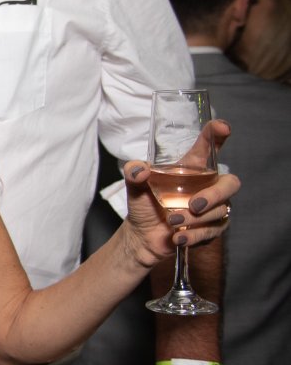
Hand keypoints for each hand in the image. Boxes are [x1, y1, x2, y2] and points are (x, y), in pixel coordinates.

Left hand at [121, 120, 237, 258]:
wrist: (142, 236)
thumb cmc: (143, 204)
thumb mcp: (135, 187)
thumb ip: (134, 173)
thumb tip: (138, 170)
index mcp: (192, 168)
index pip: (209, 148)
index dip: (217, 135)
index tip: (222, 126)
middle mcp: (207, 185)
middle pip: (230, 184)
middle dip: (215, 195)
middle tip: (194, 205)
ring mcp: (213, 207)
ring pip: (220, 211)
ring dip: (194, 219)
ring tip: (172, 222)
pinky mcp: (212, 228)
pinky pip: (214, 231)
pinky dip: (195, 235)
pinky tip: (178, 238)